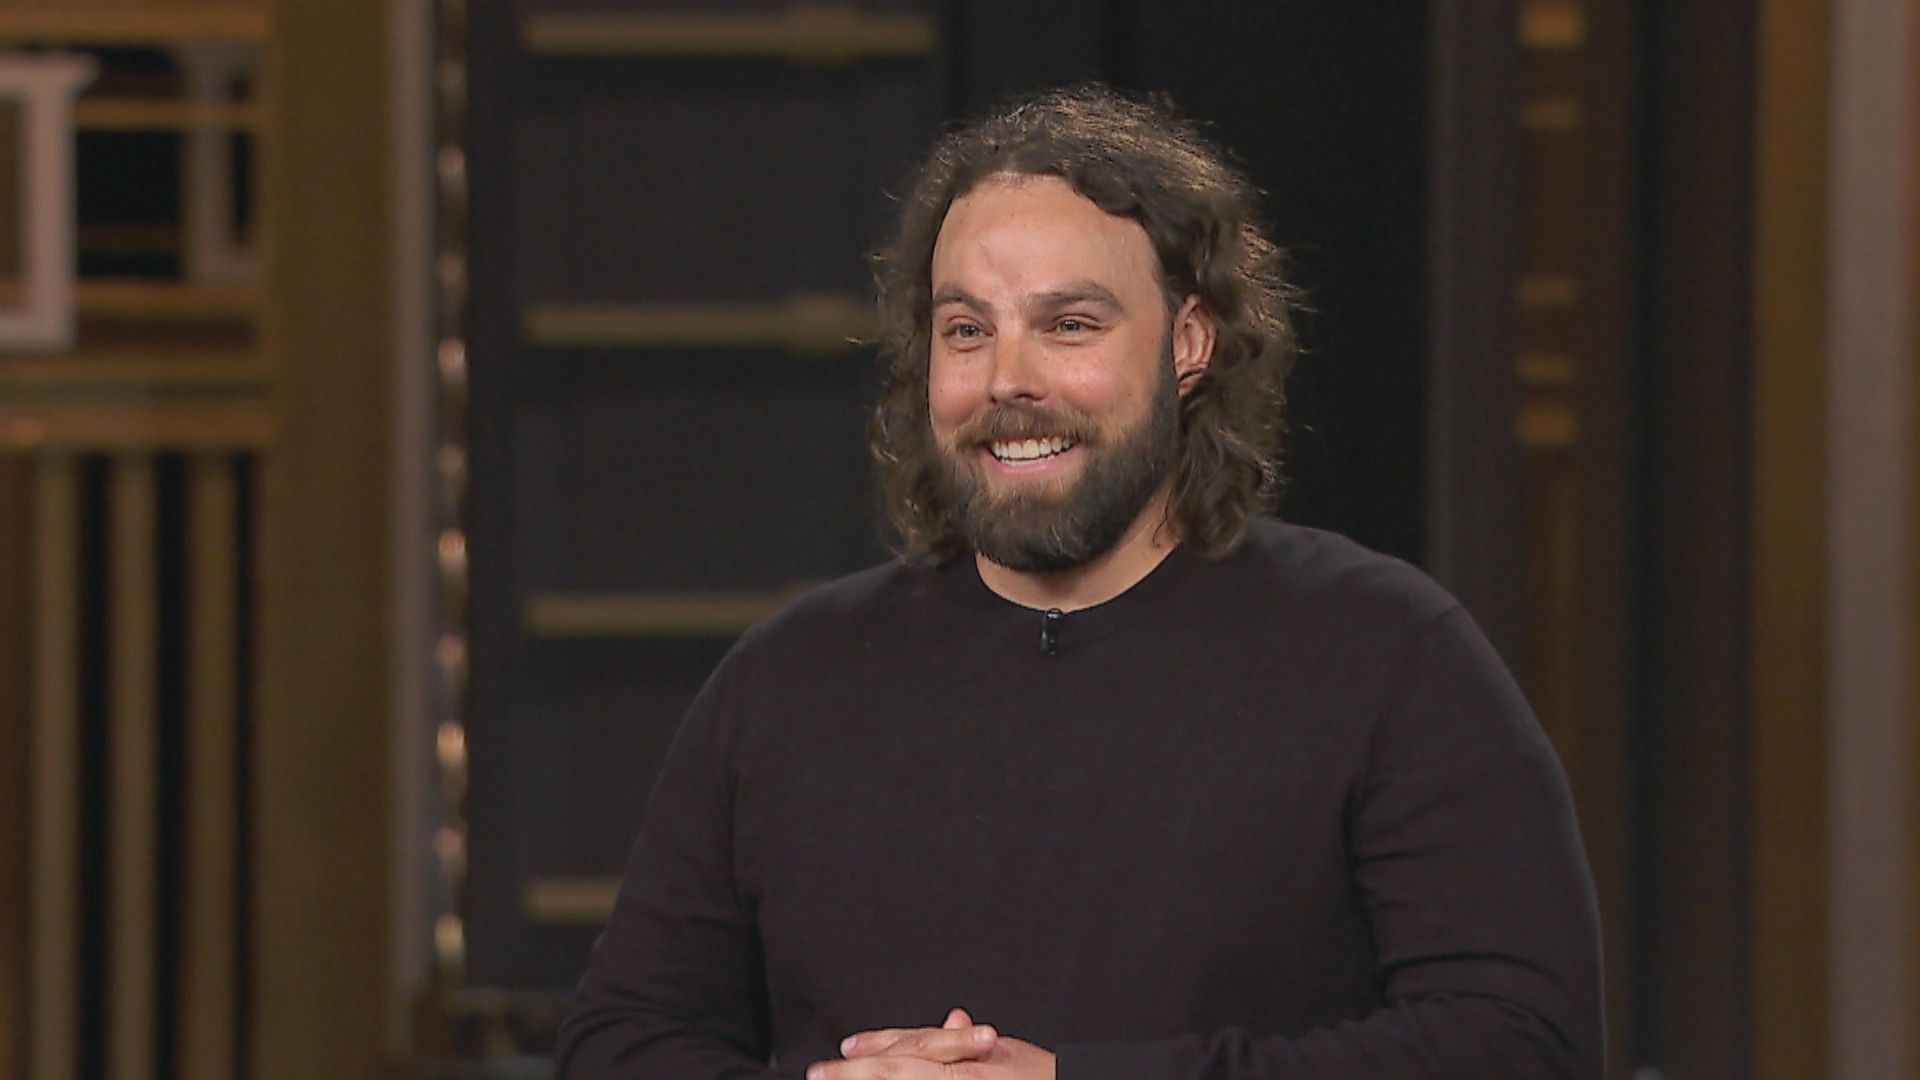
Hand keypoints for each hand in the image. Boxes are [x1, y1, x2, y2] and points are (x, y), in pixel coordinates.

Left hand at [808, 1008, 1055, 1079]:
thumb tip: (954, 1018)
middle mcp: (956, 1079)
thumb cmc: (1041, 1078)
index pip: (908, 1051)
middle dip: (853, 1075)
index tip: (841, 1051)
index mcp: (963, 1062)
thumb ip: (967, 1042)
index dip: (871, 1048)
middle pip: (896, 1072)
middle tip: (818, 1074)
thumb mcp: (1004, 1054)